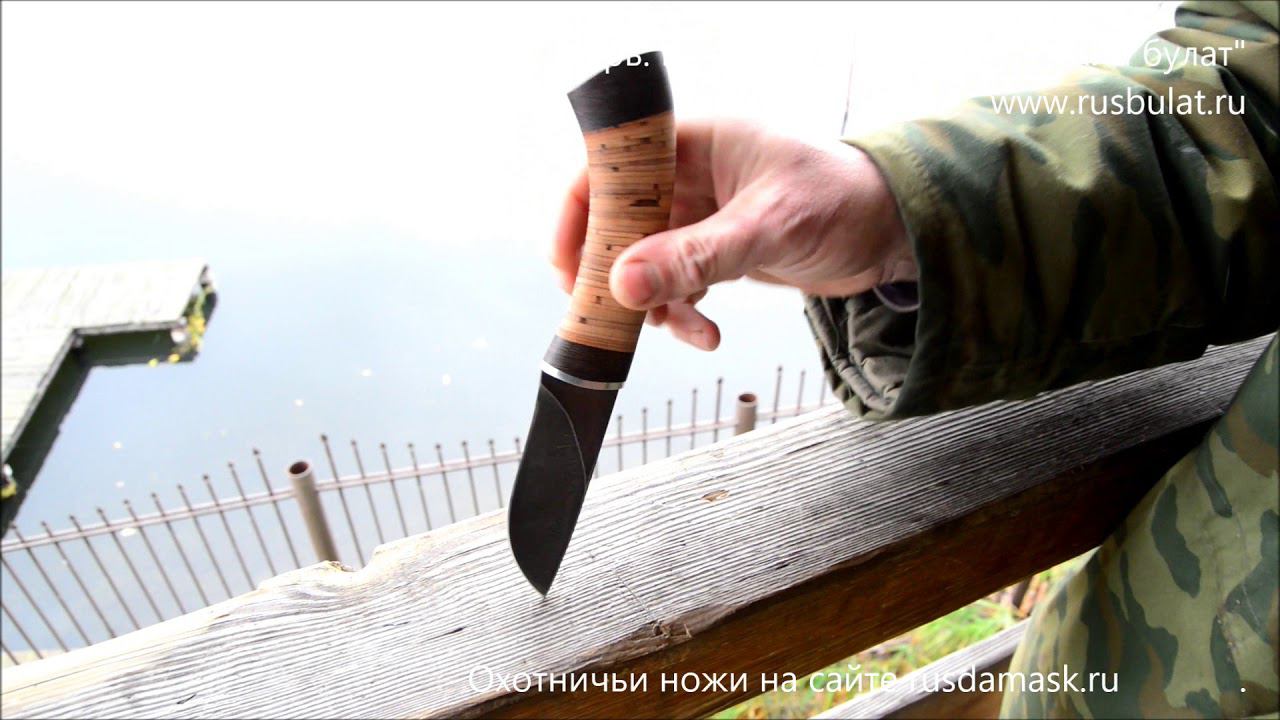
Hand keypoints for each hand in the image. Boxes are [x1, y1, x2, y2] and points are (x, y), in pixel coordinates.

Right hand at [551, 119, 913, 349]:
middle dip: (610, 273)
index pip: (610, 166)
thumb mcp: (767, 227)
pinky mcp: (715, 249)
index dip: (578, 212)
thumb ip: (698, 257)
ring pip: (645, 261)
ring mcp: (701, 214)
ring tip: (674, 327)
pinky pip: (677, 284)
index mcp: (694, 141)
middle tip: (605, 313)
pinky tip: (706, 332)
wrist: (895, 232)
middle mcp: (689, 175)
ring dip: (651, 302)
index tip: (566, 264)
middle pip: (618, 221)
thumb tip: (625, 284)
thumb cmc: (846, 199)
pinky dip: (682, 313)